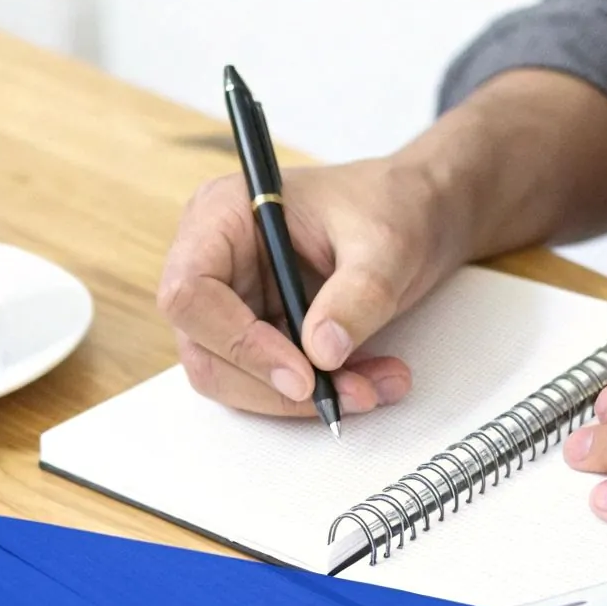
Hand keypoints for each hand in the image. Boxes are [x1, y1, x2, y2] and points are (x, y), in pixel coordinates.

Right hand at [157, 158, 465, 415]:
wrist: (416, 215)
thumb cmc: (390, 205)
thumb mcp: (386, 243)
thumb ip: (357, 295)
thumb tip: (322, 353)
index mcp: (221, 215)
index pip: (190, 293)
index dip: (238, 342)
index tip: (301, 375)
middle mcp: (213, 261)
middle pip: (205, 349)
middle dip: (276, 386)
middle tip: (348, 393)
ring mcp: (231, 302)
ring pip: (234, 379)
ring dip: (301, 400)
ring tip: (373, 387)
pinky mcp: (257, 334)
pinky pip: (267, 384)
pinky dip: (317, 395)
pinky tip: (368, 381)